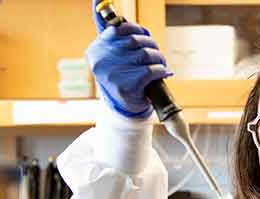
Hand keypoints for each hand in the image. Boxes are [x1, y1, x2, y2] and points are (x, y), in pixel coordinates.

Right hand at [86, 1, 171, 118]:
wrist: (125, 108)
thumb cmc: (122, 75)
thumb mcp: (112, 53)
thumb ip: (109, 29)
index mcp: (96, 49)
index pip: (119, 28)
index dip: (137, 30)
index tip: (144, 36)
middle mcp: (101, 60)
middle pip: (135, 41)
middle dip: (151, 45)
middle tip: (156, 52)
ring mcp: (113, 74)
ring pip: (145, 55)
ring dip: (158, 58)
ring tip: (160, 64)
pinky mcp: (126, 86)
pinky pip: (151, 70)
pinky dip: (161, 71)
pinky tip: (163, 73)